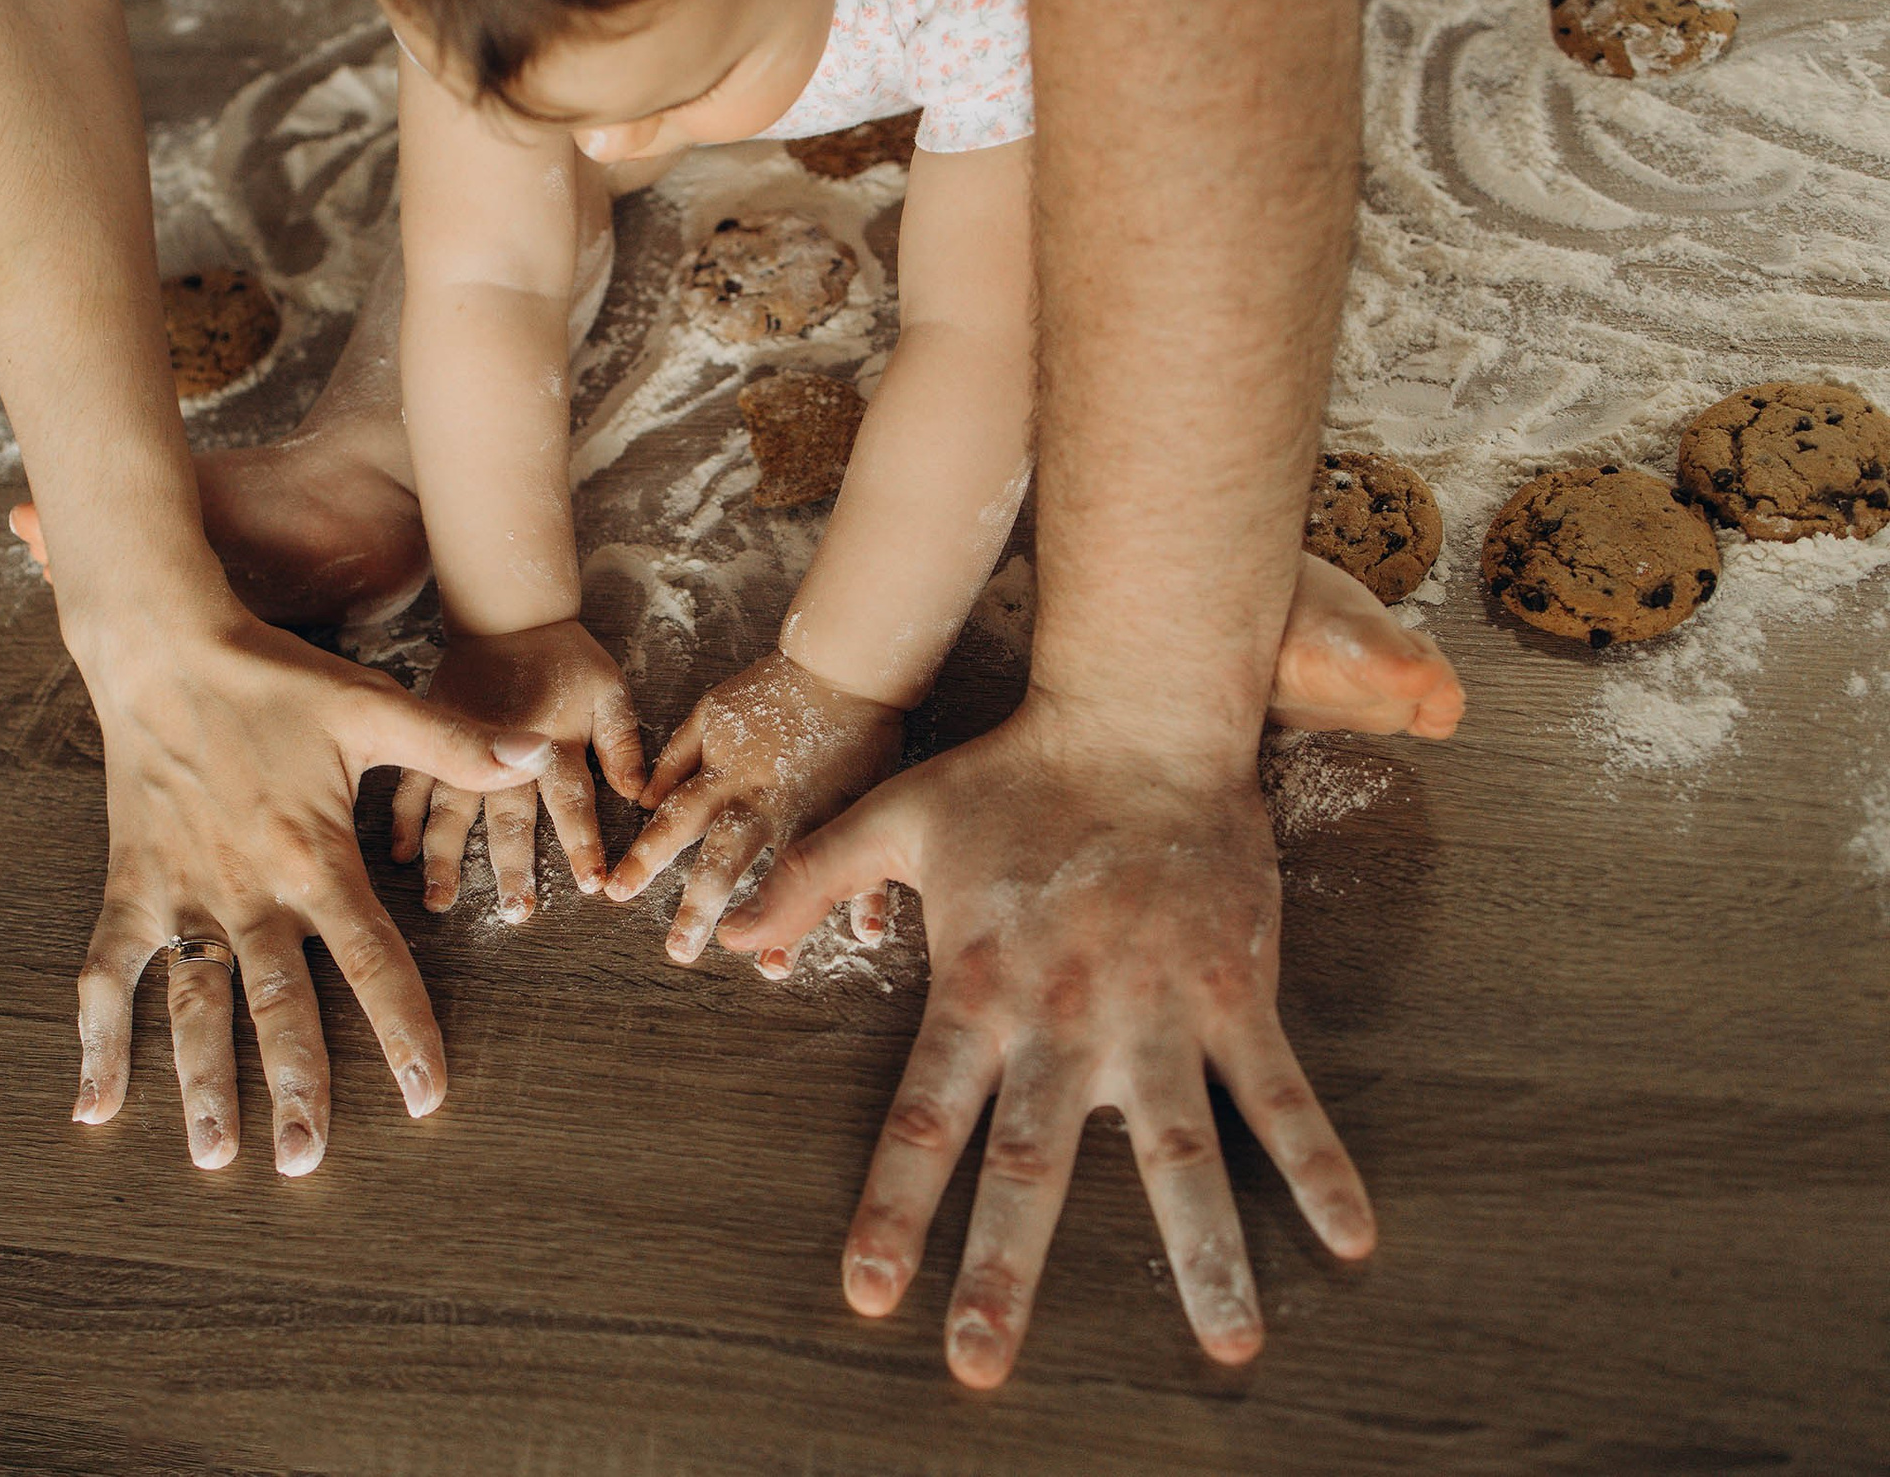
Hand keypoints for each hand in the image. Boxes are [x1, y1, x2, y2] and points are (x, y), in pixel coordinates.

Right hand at [69, 599, 550, 1175]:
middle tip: (304, 1163)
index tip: (423, 1097)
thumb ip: (455, 745)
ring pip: (193, 1008)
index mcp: (315, 858)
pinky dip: (96, 1040)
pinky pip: (107, 976)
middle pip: (278, 1007)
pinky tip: (94, 1107)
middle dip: (295, 1088)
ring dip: (201, 1086)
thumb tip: (538, 755)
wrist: (164, 647)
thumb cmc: (274, 679)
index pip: (373, 960)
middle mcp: (247, 890)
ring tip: (213, 1158)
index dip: (401, 1030)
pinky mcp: (129, 887)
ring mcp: (181, 894)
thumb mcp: (372, 707)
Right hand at [391, 619, 645, 919]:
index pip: (572, 802)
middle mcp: (504, 752)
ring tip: (441, 901)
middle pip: (508, 819)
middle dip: (511, 870)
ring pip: (452, 810)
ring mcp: (461, 745)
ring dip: (447, 858)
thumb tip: (637, 794)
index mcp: (552, 743)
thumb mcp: (609, 691)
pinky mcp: (432, 735)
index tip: (592, 884)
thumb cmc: (567, 658)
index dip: (583, 843)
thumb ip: (623, 743)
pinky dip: (404, 817)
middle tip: (512, 913)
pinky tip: (399, 854)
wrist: (509, 617)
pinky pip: (412, 780)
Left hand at [604, 650, 902, 966]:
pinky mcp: (853, 812)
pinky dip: (866, 894)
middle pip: (725, 860)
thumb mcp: (710, 713)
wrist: (841, 669)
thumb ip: (675, 759)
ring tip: (772, 966)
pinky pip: (860, 856)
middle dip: (701, 907)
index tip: (617, 893)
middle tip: (681, 952)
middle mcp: (761, 801)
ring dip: (783, 920)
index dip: (645, 857)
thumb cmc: (771, 689)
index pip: (674, 822)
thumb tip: (642, 799)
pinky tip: (864, 934)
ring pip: (792, 871)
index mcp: (723, 778)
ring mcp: (810, 810)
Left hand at [720, 703, 1375, 1385]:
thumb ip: (810, 883)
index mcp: (978, 990)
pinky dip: (1316, 1164)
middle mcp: (1064, 1020)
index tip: (870, 1294)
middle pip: (1030, 1168)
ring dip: (1201, 1253)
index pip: (923, 1122)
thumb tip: (733, 940)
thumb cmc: (1014, 774)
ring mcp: (1156, 1012)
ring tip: (1227, 1345)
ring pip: (1177, 1153)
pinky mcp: (1231, 991)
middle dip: (1005, 1273)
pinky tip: (1352, 1240)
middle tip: (985, 1368)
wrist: (1139, 717)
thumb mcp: (895, 820)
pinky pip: (1278, 1092)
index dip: (894, 1209)